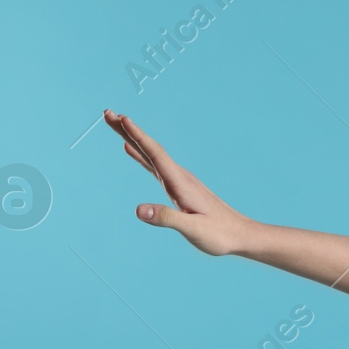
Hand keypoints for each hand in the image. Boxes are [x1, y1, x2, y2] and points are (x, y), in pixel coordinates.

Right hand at [102, 109, 254, 256]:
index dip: (138, 137)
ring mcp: (179, 181)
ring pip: (150, 154)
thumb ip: (167, 218)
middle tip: (107, 113)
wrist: (241, 235)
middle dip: (128, 130)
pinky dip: (141, 154)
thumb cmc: (219, 234)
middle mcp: (179, 177)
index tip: (122, 118)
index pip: (156, 154)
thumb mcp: (193, 230)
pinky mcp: (179, 188)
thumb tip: (139, 210)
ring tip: (115, 124)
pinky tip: (131, 150)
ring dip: (131, 139)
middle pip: (150, 148)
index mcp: (181, 183)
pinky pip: (155, 165)